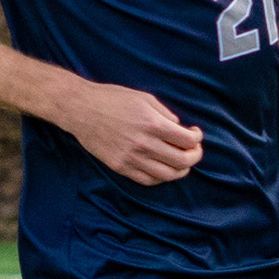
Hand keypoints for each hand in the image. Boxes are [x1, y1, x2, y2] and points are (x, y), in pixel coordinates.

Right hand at [63, 79, 202, 185]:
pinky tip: (163, 168)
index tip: (194, 134)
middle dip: (194, 156)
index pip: (188, 140)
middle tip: (194, 150)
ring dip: (181, 170)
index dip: (197, 139)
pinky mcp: (120, 167)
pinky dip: (161, 177)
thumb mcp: (144, 98)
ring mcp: (132, 158)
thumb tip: (179, 129)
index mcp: (153, 124)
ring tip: (181, 161)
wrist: (81, 109)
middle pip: (182, 161)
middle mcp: (144, 144)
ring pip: (168, 175)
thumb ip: (165, 114)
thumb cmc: (113, 99)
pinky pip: (148, 180)